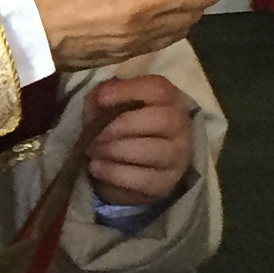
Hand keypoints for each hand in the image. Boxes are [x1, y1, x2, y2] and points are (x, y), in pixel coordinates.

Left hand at [87, 75, 193, 207]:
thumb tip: (98, 98)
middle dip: (121, 125)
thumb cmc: (120, 127)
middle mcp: (181, 125)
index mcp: (168, 99)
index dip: (129, 91)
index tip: (101, 99)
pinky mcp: (166, 183)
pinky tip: (96, 167)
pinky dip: (114, 173)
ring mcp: (178, 156)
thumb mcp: (109, 106)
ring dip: (116, 150)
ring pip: (153, 150)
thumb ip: (102, 96)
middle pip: (160, 119)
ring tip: (93, 150)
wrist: (130, 167)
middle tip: (95, 133)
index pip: (159, 89)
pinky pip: (143, 179)